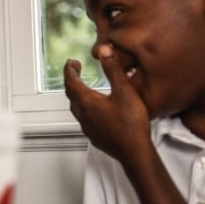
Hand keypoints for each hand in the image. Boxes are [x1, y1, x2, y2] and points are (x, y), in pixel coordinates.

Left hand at [63, 46, 152, 167]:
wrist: (135, 152)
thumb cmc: (131, 124)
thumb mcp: (125, 91)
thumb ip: (114, 70)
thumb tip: (103, 51)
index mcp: (87, 102)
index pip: (71, 82)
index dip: (69, 70)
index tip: (71, 62)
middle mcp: (83, 114)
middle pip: (71, 94)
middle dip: (72, 80)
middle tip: (75, 70)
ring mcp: (87, 127)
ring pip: (76, 107)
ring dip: (77, 95)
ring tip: (84, 87)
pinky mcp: (94, 136)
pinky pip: (84, 118)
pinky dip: (84, 108)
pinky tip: (94, 110)